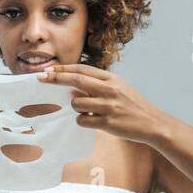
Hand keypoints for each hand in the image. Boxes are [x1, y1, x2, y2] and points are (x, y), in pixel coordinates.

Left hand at [37, 64, 168, 145]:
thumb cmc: (132, 106)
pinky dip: (83, 121)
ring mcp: (108, 106)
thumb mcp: (118, 89)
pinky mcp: (108, 122)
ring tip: (90, 111)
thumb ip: (96, 86)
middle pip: (76, 80)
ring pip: (76, 103)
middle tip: (40, 78)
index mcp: (112, 79)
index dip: (63, 69)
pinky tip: (94, 121)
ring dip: (76, 107)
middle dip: (56, 78)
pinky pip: (82, 120)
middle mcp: (110, 89)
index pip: (82, 70)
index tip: (48, 70)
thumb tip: (71, 89)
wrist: (152, 123)